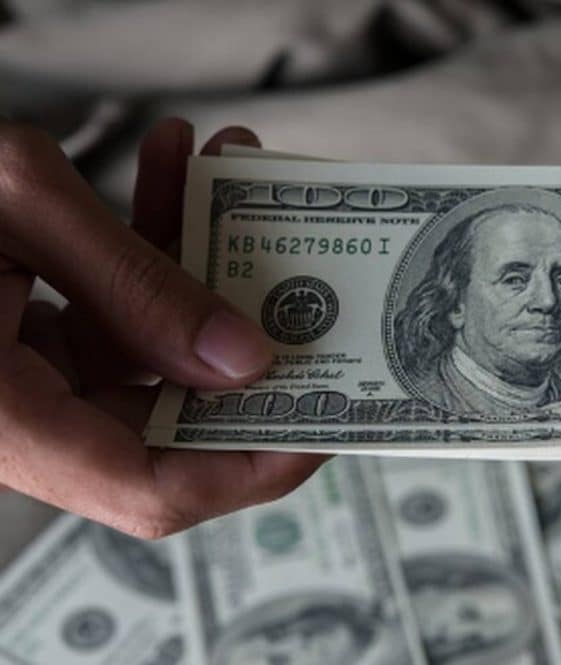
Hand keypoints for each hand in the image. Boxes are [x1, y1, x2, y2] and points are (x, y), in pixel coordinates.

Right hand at [0, 118, 326, 536]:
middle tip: (311, 275)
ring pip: (153, 348)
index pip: (157, 488)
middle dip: (250, 338)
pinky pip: (114, 306)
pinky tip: (176, 166)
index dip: (255, 461)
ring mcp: (26, 376)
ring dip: (204, 260)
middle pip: (175, 419)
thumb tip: (244, 360)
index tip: (331, 412)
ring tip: (237, 174)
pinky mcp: (28, 333)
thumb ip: (135, 284)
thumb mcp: (13, 202)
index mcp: (1, 420)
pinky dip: (150, 241)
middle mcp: (21, 415)